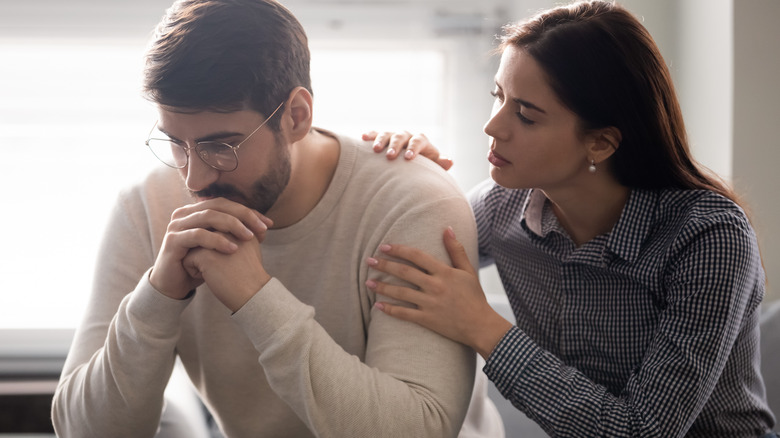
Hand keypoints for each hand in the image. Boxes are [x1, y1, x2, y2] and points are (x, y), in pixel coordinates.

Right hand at [150, 198, 271, 299]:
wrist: (175, 284)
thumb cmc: (200, 264)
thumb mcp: (221, 246)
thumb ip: (236, 233)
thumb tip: (265, 226)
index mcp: (197, 211)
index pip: (227, 204)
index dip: (248, 212)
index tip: (269, 224)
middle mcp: (185, 213)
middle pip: (218, 205)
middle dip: (243, 215)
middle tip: (262, 228)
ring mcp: (177, 225)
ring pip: (208, 216)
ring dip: (232, 225)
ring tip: (249, 237)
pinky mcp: (173, 240)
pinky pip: (198, 235)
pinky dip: (217, 240)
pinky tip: (232, 249)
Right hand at [362, 130, 452, 170]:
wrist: (410, 166)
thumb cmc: (422, 169)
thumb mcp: (431, 168)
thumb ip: (439, 165)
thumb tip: (449, 161)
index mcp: (421, 142)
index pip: (419, 141)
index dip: (414, 148)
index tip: (408, 158)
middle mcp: (407, 137)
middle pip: (401, 136)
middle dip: (396, 145)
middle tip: (390, 156)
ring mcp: (394, 137)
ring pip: (388, 134)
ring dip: (381, 140)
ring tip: (376, 150)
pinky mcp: (382, 139)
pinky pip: (376, 134)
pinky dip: (370, 135)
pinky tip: (363, 137)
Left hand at [366, 227, 511, 357]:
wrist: (480, 325)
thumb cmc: (474, 297)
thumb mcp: (468, 271)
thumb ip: (456, 249)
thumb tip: (447, 228)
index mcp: (444, 272)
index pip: (417, 256)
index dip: (399, 250)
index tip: (384, 247)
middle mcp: (435, 286)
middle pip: (404, 273)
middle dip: (385, 265)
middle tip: (369, 261)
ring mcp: (430, 304)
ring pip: (401, 293)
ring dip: (382, 287)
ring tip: (368, 282)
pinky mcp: (427, 319)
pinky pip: (405, 314)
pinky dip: (390, 310)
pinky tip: (377, 306)